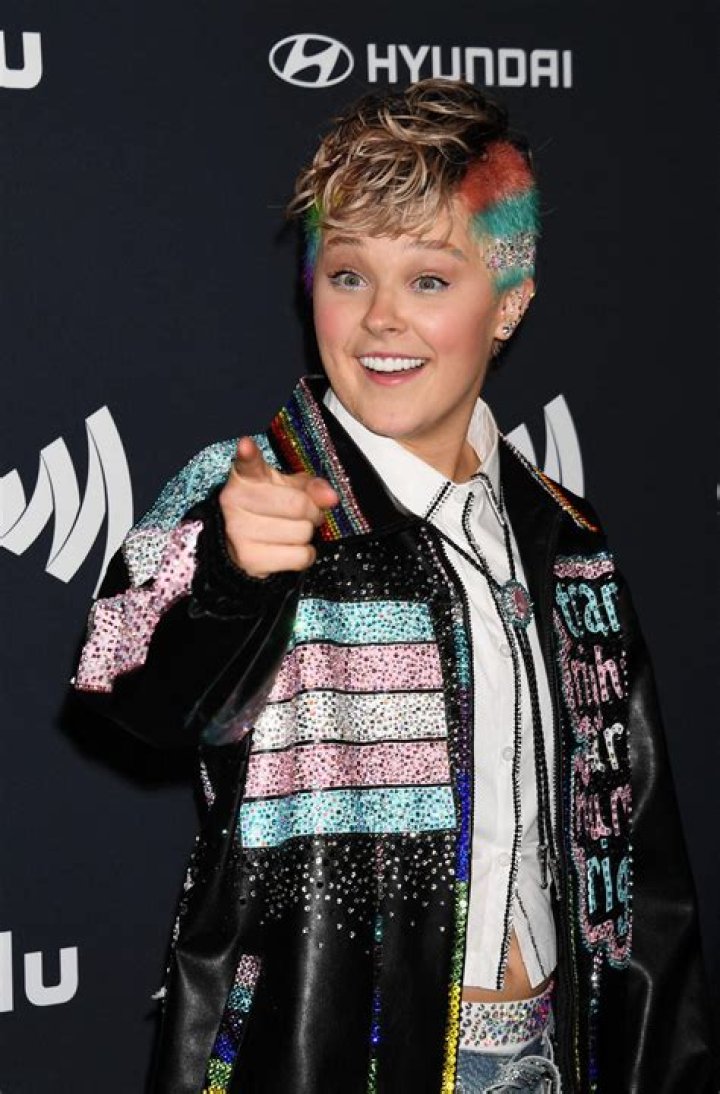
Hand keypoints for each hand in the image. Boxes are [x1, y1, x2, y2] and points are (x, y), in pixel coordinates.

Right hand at [218, 437, 338, 577]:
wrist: (243, 541)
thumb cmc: (270, 508)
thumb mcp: (289, 487)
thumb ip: (311, 487)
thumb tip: (331, 498)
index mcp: (245, 478)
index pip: (248, 464)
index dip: (248, 454)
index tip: (246, 445)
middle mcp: (235, 502)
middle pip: (298, 506)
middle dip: (312, 512)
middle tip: (307, 514)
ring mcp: (239, 532)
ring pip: (302, 533)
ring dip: (307, 534)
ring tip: (293, 530)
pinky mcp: (250, 560)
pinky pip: (300, 557)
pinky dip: (305, 554)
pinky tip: (290, 547)